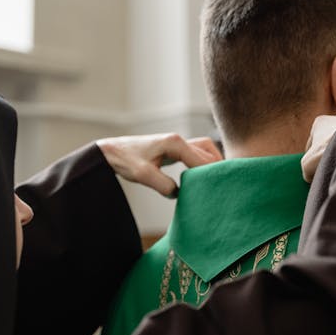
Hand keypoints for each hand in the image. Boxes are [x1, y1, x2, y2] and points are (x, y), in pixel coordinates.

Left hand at [97, 133, 222, 196]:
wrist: (112, 152)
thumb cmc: (126, 160)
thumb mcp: (143, 175)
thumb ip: (163, 185)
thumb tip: (179, 194)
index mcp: (175, 143)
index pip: (202, 160)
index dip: (211, 175)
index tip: (219, 189)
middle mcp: (179, 140)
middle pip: (209, 153)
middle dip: (217, 169)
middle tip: (223, 186)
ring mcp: (178, 143)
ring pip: (206, 150)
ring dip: (213, 163)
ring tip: (217, 180)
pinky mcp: (175, 148)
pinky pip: (198, 153)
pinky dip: (205, 162)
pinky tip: (205, 176)